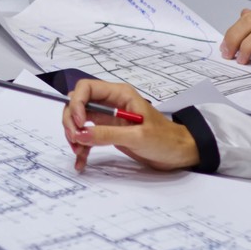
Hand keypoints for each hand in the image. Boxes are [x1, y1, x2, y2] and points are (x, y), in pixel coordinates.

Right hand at [62, 80, 198, 173]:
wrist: (178, 153)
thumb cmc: (165, 139)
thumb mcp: (137, 136)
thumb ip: (107, 134)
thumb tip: (80, 134)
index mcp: (119, 95)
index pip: (86, 88)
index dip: (77, 103)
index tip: (79, 124)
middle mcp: (110, 103)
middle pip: (78, 104)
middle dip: (71, 121)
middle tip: (75, 139)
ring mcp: (107, 118)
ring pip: (79, 120)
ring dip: (74, 135)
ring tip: (78, 152)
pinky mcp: (108, 132)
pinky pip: (87, 136)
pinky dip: (82, 147)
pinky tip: (81, 161)